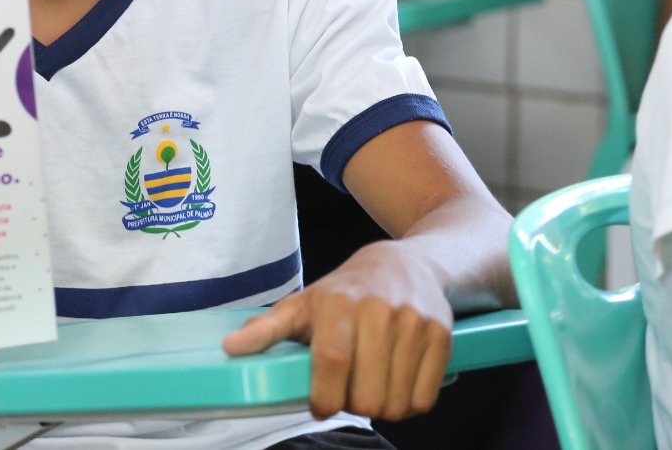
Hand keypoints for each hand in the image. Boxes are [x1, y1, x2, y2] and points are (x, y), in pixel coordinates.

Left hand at [223, 241, 452, 420]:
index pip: (332, 363)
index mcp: (340, 302)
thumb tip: (230, 347)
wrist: (407, 264)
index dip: (323, 397)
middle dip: (352, 404)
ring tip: (371, 385)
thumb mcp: (304, 304)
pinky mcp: (441, 335)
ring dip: (381, 407)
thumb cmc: (347, 291)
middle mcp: (380, 310)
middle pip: (366, 394)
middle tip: (348, 390)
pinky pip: (424, 399)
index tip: (320, 405)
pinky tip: (396, 384)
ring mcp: (415, 322)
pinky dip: (408, 404)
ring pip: (396, 403)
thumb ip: (266, 329)